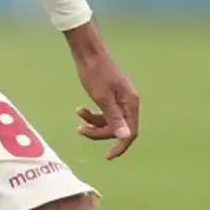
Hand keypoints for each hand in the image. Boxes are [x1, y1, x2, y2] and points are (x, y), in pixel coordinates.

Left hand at [65, 23, 138, 159]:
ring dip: (94, 123)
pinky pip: (105, 112)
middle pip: (119, 128)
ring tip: (79, 114)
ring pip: (110, 121)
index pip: (131, 132)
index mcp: (131, 102)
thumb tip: (126, 137)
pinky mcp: (111, 96)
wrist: (88, 52)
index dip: (120, 146)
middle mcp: (129, 102)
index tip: (107, 157)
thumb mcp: (102, 98)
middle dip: (100, 132)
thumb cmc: (94, 73)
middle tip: (81, 130)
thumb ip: (114, 118)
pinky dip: (93, 114)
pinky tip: (80, 109)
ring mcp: (120, 99)